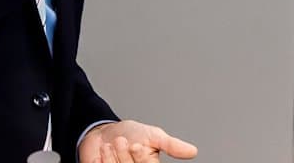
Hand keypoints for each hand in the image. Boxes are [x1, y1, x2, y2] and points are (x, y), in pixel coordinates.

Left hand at [78, 120, 197, 162]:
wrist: (104, 132)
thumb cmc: (130, 134)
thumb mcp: (153, 135)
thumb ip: (171, 145)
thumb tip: (193, 152)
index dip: (140, 157)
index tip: (136, 144)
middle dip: (124, 155)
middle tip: (121, 141)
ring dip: (112, 156)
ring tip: (111, 145)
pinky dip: (101, 160)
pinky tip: (103, 153)